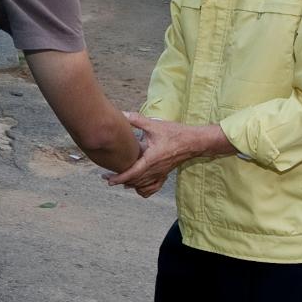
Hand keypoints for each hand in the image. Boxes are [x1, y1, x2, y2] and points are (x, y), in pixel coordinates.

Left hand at [105, 112, 233, 197]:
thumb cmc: (175, 134)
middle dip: (120, 181)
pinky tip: (136, 184)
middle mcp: (155, 170)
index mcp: (150, 160)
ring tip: (117, 180)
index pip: (132, 173)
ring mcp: (160, 173)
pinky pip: (152, 185)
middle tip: (106, 179)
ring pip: (142, 185)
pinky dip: (142, 187)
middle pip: (134, 181)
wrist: (195, 142)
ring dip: (129, 183)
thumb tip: (122, 114)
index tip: (107, 180)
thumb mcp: (155, 126)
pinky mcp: (164, 173)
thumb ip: (137, 120)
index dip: (118, 178)